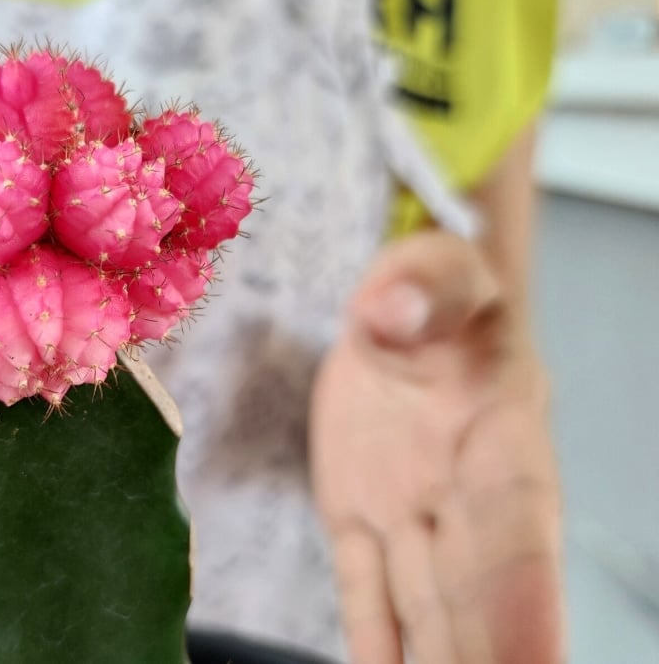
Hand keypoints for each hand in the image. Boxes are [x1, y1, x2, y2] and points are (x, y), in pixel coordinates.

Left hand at [310, 232, 563, 662]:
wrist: (400, 309)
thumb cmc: (436, 292)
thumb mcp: (435, 270)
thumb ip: (425, 286)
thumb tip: (391, 310)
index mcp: (502, 442)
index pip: (516, 536)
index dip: (526, 604)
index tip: (537, 661)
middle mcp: (463, 497)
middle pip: (477, 598)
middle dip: (489, 654)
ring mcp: (409, 517)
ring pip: (426, 612)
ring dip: (440, 662)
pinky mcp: (356, 519)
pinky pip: (364, 592)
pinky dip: (373, 644)